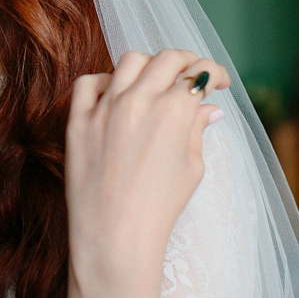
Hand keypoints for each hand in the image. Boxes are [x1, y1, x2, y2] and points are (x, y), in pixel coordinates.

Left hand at [65, 50, 229, 289]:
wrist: (115, 238)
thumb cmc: (159, 209)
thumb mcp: (191, 167)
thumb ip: (197, 129)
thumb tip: (208, 108)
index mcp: (174, 111)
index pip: (200, 73)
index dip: (216, 73)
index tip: (220, 82)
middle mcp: (139, 100)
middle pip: (168, 59)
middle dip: (188, 63)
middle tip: (192, 77)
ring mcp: (105, 108)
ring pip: (130, 61)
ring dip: (149, 66)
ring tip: (155, 82)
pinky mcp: (78, 120)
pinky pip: (89, 83)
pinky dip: (106, 81)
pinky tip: (115, 95)